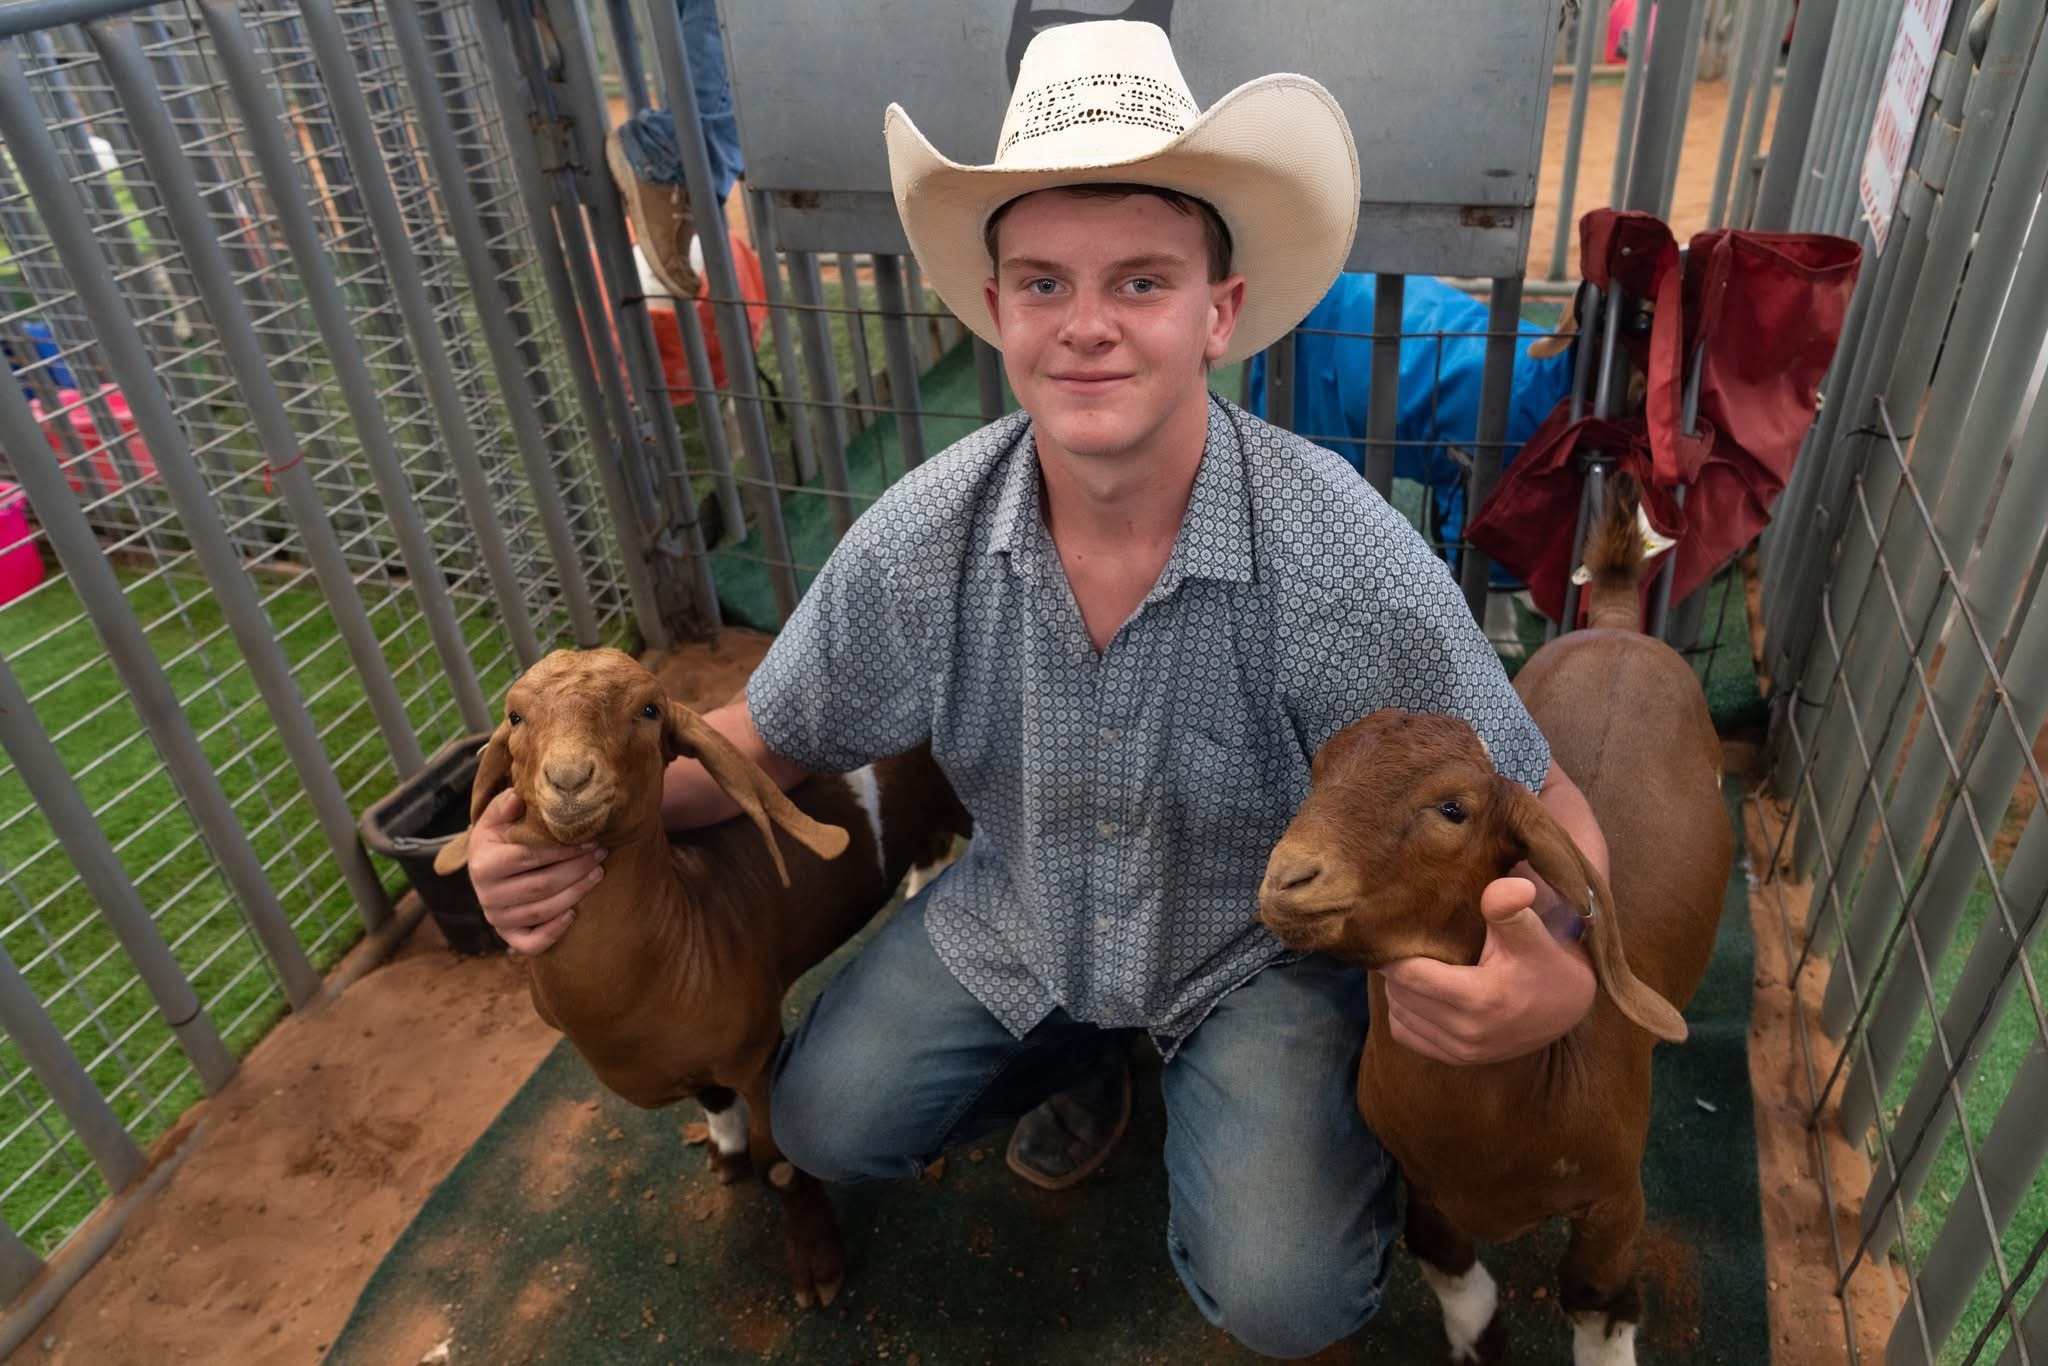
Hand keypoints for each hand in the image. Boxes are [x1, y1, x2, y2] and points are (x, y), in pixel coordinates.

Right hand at [468, 790, 604, 954]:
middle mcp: (486, 895)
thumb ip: (505, 806)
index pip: (528, 858)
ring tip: (599, 873)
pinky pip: (531, 943)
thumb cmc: (498, 838)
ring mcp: (497, 918)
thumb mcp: (496, 819)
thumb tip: (518, 796)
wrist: (485, 866)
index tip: (590, 839)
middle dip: (576, 869)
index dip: (562, 850)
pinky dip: (554, 932)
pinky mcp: (507, 935)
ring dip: (576, 893)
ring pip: (542, 911)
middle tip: (601, 854)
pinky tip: (574, 915)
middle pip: (541, 885)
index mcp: (483, 864)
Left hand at [1378, 876, 1595, 1064]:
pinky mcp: (1460, 1060)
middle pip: (1400, 994)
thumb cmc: (1547, 962)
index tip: (1400, 931)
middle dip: (1396, 968)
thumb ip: (1511, 909)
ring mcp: (1463, 1051)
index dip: (1397, 950)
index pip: (1409, 974)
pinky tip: (1419, 992)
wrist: (1569, 1007)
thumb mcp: (1532, 933)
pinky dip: (1405, 1014)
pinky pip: (1407, 1036)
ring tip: (1413, 965)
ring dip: (1399, 990)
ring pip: (1399, 1015)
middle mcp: (1467, 1031)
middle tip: (1406, 944)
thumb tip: (1510, 885)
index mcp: (1479, 999)